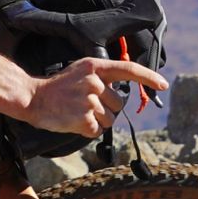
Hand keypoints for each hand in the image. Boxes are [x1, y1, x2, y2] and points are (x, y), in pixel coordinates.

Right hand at [23, 57, 168, 138]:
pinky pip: (97, 131)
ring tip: (76, 112)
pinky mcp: (84, 118)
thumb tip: (121, 96)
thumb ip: (102, 78)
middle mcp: (95, 82)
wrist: (33, 98)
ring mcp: (89, 100)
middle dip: (106, 109)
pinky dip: (87, 130)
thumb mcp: (80, 72)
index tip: (163, 84)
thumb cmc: (58, 87)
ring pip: (109, 120)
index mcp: (95, 67)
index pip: (129, 69)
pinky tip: (73, 121)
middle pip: (118, 104)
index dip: (149, 77)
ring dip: (96, 121)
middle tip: (84, 105)